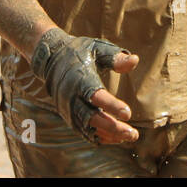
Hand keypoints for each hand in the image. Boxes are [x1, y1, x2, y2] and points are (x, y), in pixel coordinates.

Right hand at [30, 27, 139, 144]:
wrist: (51, 58)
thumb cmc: (80, 51)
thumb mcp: (97, 48)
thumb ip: (115, 57)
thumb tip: (135, 60)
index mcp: (80, 78)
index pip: (95, 95)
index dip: (111, 105)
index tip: (128, 113)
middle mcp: (71, 96)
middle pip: (91, 117)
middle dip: (112, 127)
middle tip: (133, 134)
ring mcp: (68, 108)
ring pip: (88, 128)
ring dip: (108, 135)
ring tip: (129, 136)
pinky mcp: (68, 115)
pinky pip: (83, 131)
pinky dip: (99, 136)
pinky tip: (116, 138)